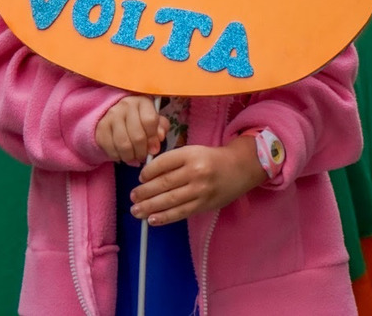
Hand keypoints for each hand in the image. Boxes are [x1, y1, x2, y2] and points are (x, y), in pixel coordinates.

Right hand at [95, 96, 166, 164]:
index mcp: (142, 101)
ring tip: (133, 157)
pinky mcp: (101, 127)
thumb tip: (160, 137)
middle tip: (143, 156)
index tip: (154, 149)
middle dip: (142, 152)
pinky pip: (111, 149)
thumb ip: (161, 128)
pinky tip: (122, 154)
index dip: (153, 139)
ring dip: (130, 157)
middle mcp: (125, 105)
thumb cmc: (140, 120)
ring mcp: (111, 115)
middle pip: (137, 137)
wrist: (115, 116)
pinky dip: (118, 157)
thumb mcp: (154, 120)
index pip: (150, 121)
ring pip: (124, 145)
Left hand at [129, 137, 265, 225]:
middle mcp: (195, 172)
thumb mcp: (193, 152)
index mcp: (190, 154)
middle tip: (132, 198)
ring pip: (170, 200)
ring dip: (150, 207)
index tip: (140, 179)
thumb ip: (173, 162)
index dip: (148, 172)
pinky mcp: (204, 205)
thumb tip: (147, 176)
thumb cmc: (211, 159)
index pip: (163, 163)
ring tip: (136, 211)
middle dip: (145, 193)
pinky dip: (165, 217)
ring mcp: (200, 190)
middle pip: (164, 184)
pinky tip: (153, 220)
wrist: (240, 168)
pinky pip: (181, 212)